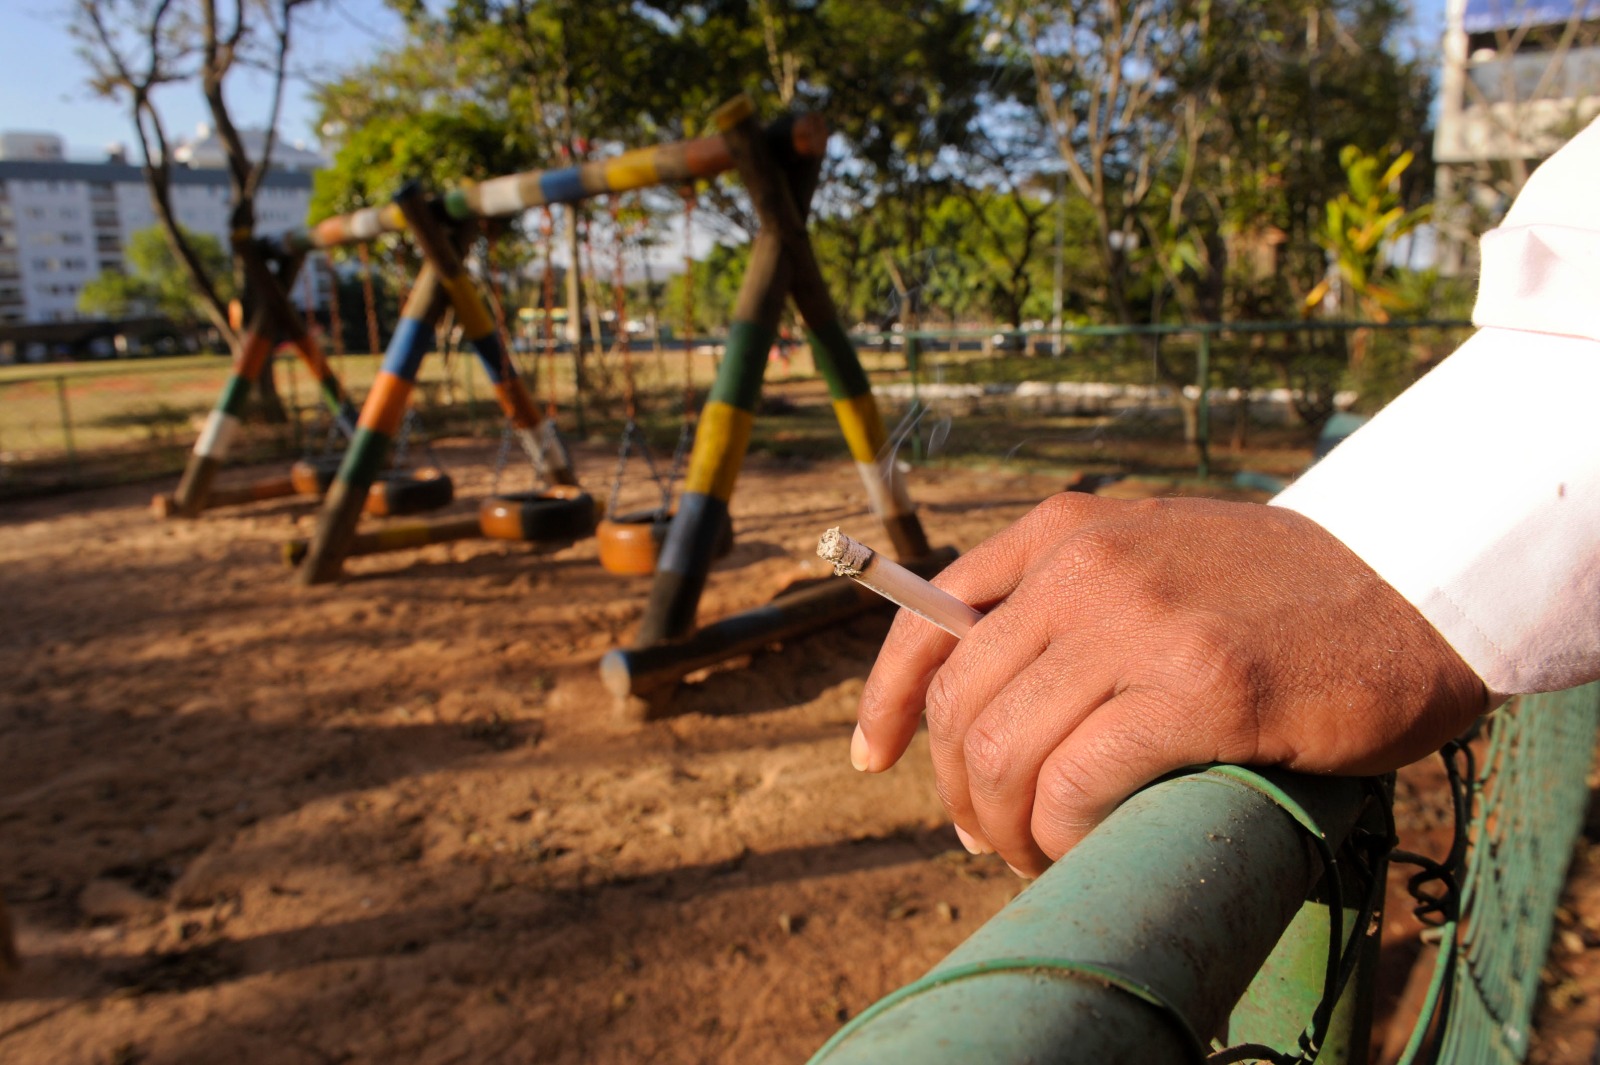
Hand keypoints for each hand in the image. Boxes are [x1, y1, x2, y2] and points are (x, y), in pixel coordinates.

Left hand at [854, 494, 1484, 876]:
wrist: (1411, 586)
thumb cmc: (1276, 593)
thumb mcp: (1150, 558)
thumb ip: (1066, 604)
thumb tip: (983, 709)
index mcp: (1064, 530)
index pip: (929, 616)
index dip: (886, 698)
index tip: (871, 757)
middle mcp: (1086, 567)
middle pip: (962, 701)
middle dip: (957, 787)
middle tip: (986, 835)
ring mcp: (1141, 625)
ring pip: (1006, 749)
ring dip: (1004, 824)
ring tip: (1034, 852)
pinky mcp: (1200, 690)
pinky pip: (1078, 783)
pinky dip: (1061, 833)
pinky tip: (1080, 847)